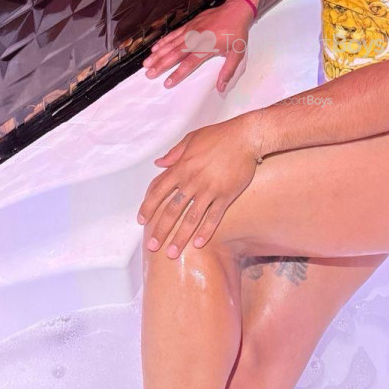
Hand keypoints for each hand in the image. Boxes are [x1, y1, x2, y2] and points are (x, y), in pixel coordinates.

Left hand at [137, 114, 262, 258]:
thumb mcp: (192, 139)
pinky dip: (205, 231)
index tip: (142, 221)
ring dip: (180, 237)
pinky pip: (214, 217)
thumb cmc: (219, 135)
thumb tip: (158, 163)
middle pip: (171, 210)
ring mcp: (210, 189)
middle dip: (160, 230)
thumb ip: (174, 154)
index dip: (148, 207)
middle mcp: (192, 181)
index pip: (159, 191)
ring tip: (172, 253)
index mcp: (182, 167)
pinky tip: (198, 244)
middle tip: (152, 246)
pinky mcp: (226, 195)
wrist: (246, 137)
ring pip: (191, 218)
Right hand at [142, 0, 253, 92]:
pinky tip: (155, 47)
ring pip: (170, 44)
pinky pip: (173, 34)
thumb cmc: (236, 33)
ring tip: (146, 63)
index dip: (177, 74)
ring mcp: (190, 31)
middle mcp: (195, 39)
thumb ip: (227, 71)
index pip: (188, 64)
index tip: (167, 83)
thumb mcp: (237, 54)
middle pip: (174, 54)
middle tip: (149, 74)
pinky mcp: (189, 25)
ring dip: (158, 54)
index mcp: (206, 48)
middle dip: (160, 65)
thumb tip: (221, 88)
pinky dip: (163, 41)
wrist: (236, 10)